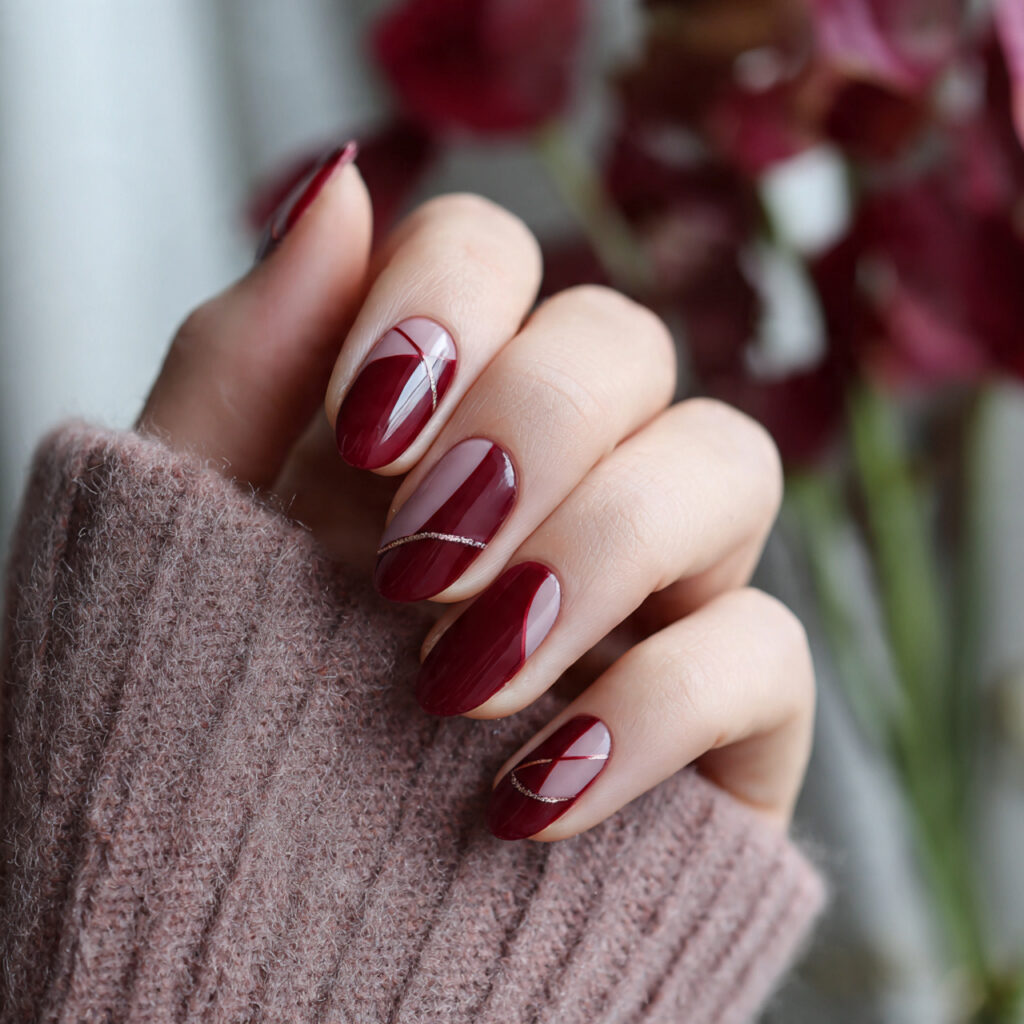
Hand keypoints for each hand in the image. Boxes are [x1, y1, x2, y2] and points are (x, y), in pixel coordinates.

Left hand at [139, 143, 813, 840]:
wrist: (265, 940)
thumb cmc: (213, 723)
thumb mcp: (190, 535)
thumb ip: (249, 358)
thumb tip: (342, 182)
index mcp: (432, 415)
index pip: (492, 252)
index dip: (447, 299)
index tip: (367, 430)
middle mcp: (558, 476)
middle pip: (623, 342)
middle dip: (530, 430)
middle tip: (413, 566)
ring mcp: (652, 588)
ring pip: (727, 463)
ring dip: (601, 549)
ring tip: (461, 679)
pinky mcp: (720, 713)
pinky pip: (767, 652)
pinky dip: (653, 709)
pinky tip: (531, 793)